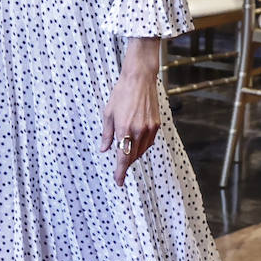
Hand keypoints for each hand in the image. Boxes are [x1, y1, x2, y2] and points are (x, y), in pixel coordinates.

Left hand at [100, 38, 160, 185]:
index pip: (122, 157)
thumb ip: (106, 134)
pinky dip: (142, 146)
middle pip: (132, 156)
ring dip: (133, 156)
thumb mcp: (108, 113)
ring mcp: (149, 128)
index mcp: (124, 129)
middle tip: (119, 169)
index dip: (120, 172)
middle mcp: (138, 131)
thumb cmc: (121, 94)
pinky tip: (136, 144)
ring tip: (126, 156)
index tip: (118, 181)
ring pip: (142, 151)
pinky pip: (149, 142)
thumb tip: (104, 149)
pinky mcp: (156, 124)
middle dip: (126, 164)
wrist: (140, 79)